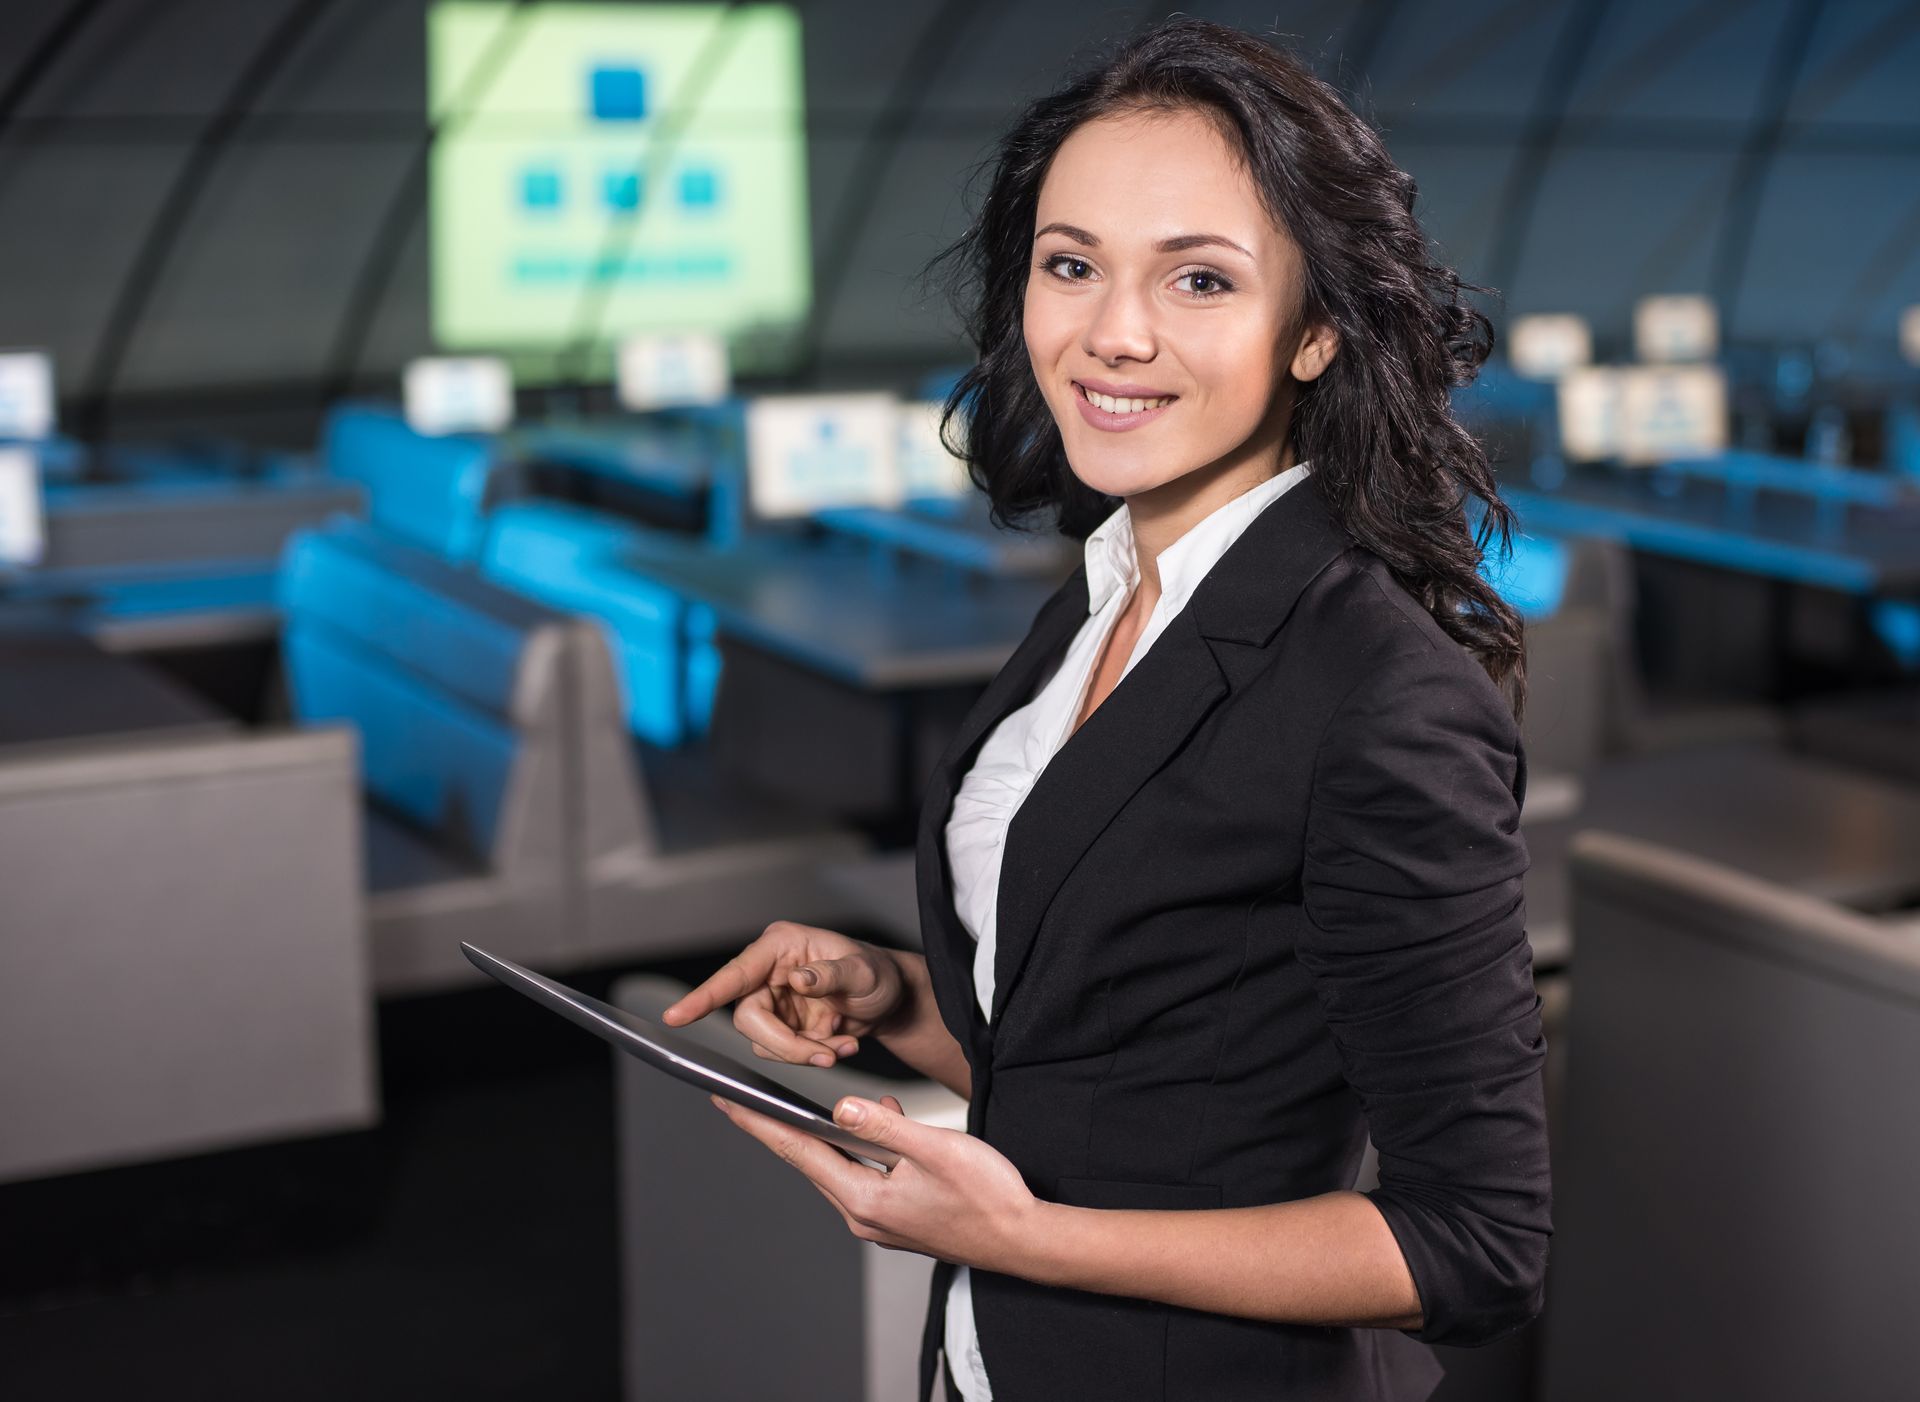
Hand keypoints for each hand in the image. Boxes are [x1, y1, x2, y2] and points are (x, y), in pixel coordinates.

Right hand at [660, 921, 908, 1067]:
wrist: (891, 999)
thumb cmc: (877, 974)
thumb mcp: (863, 971)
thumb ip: (831, 975)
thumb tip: (799, 979)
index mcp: (781, 947)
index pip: (735, 973)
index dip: (703, 996)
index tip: (675, 1017)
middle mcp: (769, 972)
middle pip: (749, 1019)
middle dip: (785, 1045)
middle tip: (825, 1056)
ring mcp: (773, 1001)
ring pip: (763, 1041)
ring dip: (803, 1053)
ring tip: (842, 1045)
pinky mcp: (781, 1025)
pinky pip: (780, 1052)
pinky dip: (811, 1056)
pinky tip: (840, 1044)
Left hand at [710, 1092, 1044, 1271]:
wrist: (1023, 1240)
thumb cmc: (987, 1196)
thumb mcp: (935, 1147)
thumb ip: (884, 1126)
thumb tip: (840, 1106)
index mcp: (864, 1200)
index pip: (799, 1152)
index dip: (759, 1123)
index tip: (726, 1101)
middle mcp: (863, 1217)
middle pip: (812, 1162)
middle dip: (784, 1127)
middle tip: (749, 1098)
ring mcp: (880, 1222)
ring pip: (842, 1168)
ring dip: (839, 1137)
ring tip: (859, 1110)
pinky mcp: (897, 1220)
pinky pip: (865, 1178)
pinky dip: (865, 1151)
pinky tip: (887, 1131)